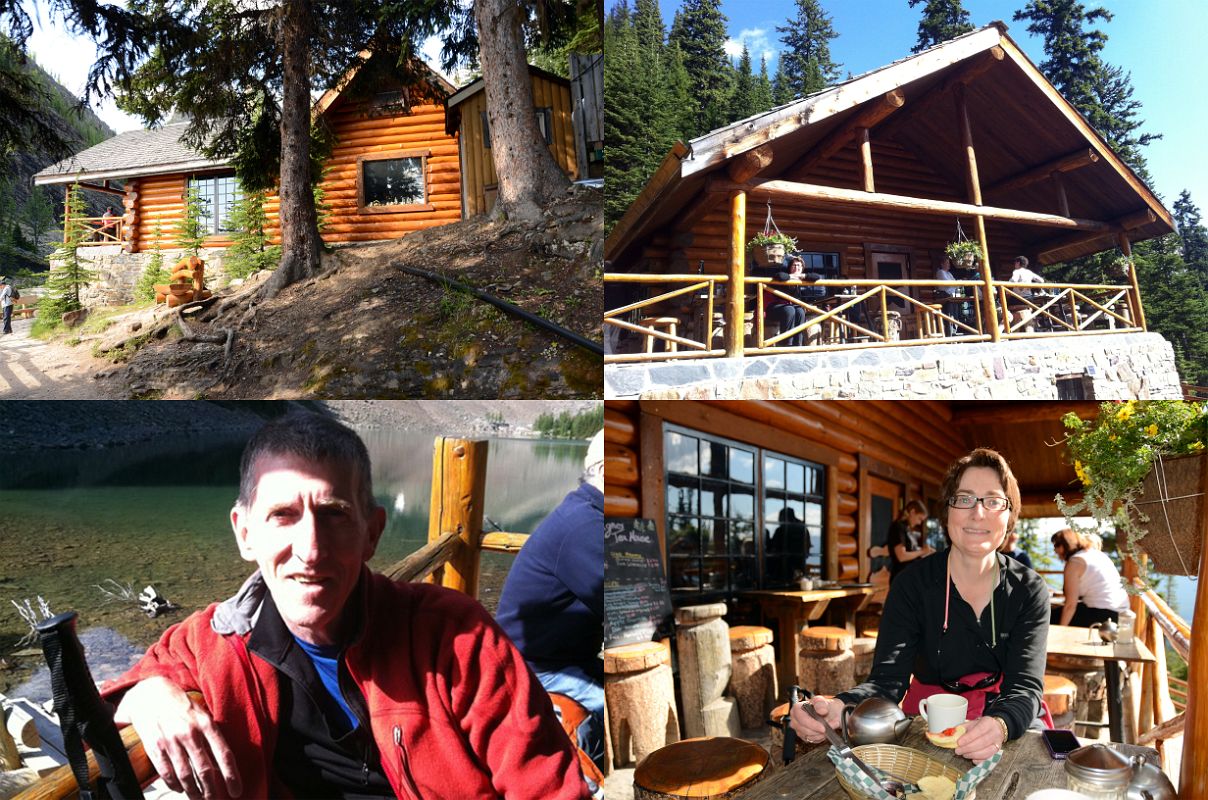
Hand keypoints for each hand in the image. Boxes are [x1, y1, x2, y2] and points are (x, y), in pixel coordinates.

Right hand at [114, 676, 241, 798]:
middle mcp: (190, 734)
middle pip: (205, 770)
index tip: (236, 791)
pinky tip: (180, 789)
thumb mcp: (202, 714)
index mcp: (207, 724)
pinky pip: (166, 773)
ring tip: (199, 798)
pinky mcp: (154, 748)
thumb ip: (212, 735)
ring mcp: (171, 742)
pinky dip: (174, 785)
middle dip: (213, 791)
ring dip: (194, 792)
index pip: (224, 754)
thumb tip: (224, 762)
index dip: (232, 776)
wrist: (150, 695)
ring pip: (185, 776)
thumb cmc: (181, 706)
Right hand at [788, 695, 842, 743]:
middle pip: (803, 729)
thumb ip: (821, 704)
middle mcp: (795, 719)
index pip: (801, 718)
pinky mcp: (803, 736)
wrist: (828, 713)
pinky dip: (819, 737)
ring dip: (820, 734)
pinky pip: (811, 740)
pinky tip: (824, 732)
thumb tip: (821, 710)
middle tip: (829, 727)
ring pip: (808, 736)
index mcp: (796, 708)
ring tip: (829, 728)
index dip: (812, 724)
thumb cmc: (823, 706)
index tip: (823, 727)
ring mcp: (798, 729)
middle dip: (817, 730)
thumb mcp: (823, 701)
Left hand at [953, 715, 1005, 763]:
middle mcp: (995, 733)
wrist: (996, 728)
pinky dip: (980, 760)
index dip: (968, 738)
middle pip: (982, 742)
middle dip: (968, 748)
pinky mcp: (998, 752)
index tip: (958, 743)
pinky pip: (989, 759)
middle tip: (958, 751)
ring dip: (973, 755)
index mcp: (988, 723)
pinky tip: (972, 759)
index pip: (978, 730)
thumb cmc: (981, 726)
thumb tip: (950, 736)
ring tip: (964, 754)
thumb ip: (961, 729)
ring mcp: (998, 743)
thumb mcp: (971, 723)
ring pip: (986, 752)